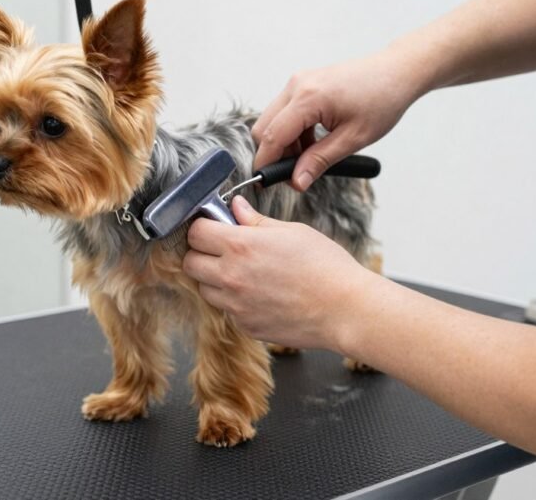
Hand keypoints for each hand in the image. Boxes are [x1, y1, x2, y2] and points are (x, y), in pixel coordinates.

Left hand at [182, 195, 375, 350]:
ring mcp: (236, 306)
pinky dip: (236, 302)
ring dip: (215, 280)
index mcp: (240, 246)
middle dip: (201, 254)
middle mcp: (231, 277)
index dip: (203, 228)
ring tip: (244, 274)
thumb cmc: (325, 267)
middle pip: (190, 264)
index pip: (196, 233)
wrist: (345, 309)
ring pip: (205, 290)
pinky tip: (260, 294)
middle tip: (223, 251)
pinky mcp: (246, 326)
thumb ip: (255, 221)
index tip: (213, 228)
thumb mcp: (291, 231)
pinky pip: (227, 310)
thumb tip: (235, 208)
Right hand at [252, 49, 424, 189]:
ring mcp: (298, 82)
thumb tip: (297, 182)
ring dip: (285, 144)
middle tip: (296, 174)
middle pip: (264, 128)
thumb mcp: (353, 138)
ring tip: (311, 158)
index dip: (266, 163)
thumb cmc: (382, 100)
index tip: (267, 184)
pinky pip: (285, 112)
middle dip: (274, 154)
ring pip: (272, 120)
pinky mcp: (303, 83)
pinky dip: (292, 131)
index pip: (272, 136)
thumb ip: (320, 160)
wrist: (397, 71)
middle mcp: (297, 86)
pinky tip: (314, 142)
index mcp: (308, 98)